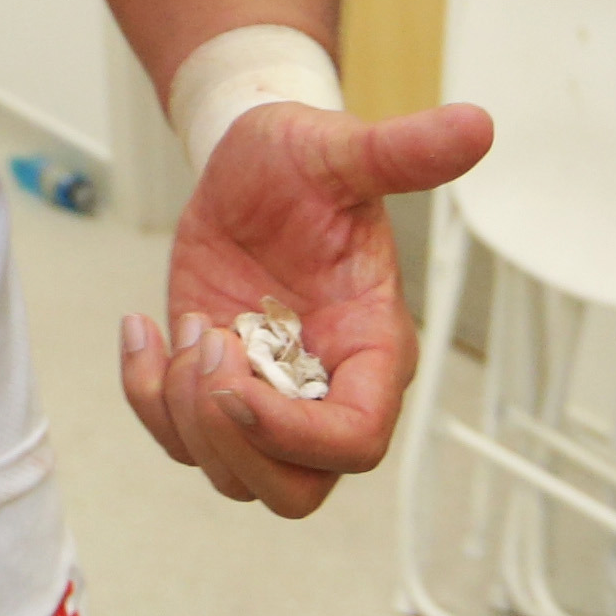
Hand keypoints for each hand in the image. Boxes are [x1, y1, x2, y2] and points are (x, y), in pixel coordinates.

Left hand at [117, 97, 492, 517]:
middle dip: (234, 441)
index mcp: (371, 349)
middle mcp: (324, 388)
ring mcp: (265, 393)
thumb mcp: (342, 150)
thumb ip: (403, 151)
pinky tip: (139, 325)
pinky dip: (145, 395)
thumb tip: (476, 125)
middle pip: (293, 489)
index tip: (234, 381)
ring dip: (185, 417)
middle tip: (205, 344)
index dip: (294, 434)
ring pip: (232, 474)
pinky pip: (177, 434)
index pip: (356, 442)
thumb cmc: (303, 162)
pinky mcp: (211, 381)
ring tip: (178, 324)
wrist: (251, 164)